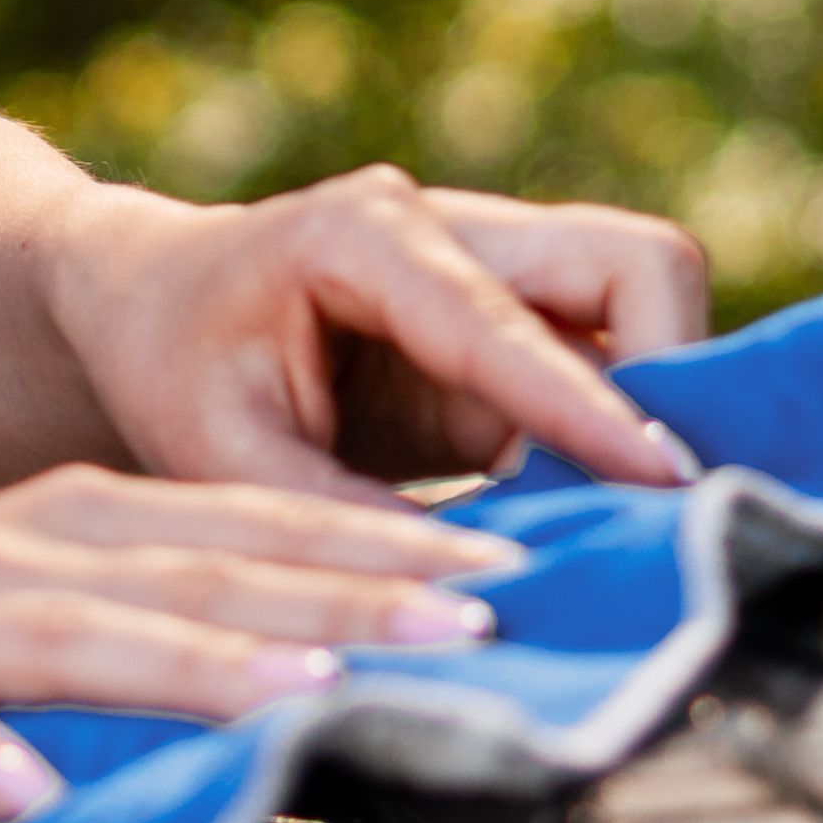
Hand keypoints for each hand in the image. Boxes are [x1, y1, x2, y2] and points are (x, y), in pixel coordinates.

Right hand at [0, 465, 520, 822]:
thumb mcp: (52, 603)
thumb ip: (176, 624)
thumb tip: (348, 665)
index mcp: (88, 531)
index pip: (261, 527)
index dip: (386, 546)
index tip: (512, 576)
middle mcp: (26, 560)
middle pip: (204, 575)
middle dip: (343, 599)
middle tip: (469, 629)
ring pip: (80, 640)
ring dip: (195, 666)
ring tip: (301, 696)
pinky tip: (24, 791)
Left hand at [46, 169, 715, 502]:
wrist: (147, 305)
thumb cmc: (170, 360)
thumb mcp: (222, 451)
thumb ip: (340, 521)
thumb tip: (469, 591)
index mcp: (368, 234)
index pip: (511, 323)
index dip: (593, 406)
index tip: (666, 479)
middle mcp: (454, 231)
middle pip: (634, 264)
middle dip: (674, 370)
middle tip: (667, 496)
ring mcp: (497, 273)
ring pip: (643, 307)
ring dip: (658, 406)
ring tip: (638, 515)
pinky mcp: (513, 336)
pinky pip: (610, 374)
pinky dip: (618, 442)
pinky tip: (597, 518)